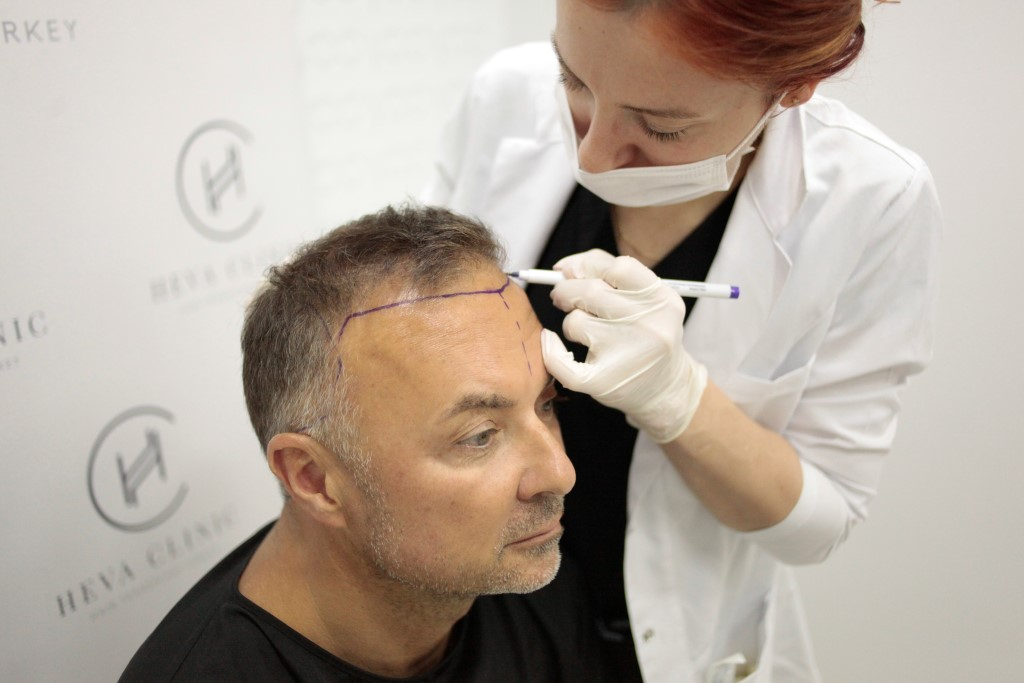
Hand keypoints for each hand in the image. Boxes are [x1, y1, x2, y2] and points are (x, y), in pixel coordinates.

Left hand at [540, 249, 707, 442]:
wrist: (666, 389)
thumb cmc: (647, 335)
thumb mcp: (647, 301)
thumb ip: (611, 275)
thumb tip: (565, 267)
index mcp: (662, 300)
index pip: (618, 268)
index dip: (587, 265)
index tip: (572, 272)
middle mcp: (649, 326)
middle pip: (589, 291)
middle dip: (566, 290)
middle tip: (562, 297)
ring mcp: (627, 356)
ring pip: (575, 322)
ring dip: (571, 322)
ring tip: (584, 331)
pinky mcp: (603, 382)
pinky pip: (560, 360)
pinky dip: (550, 350)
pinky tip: (553, 343)